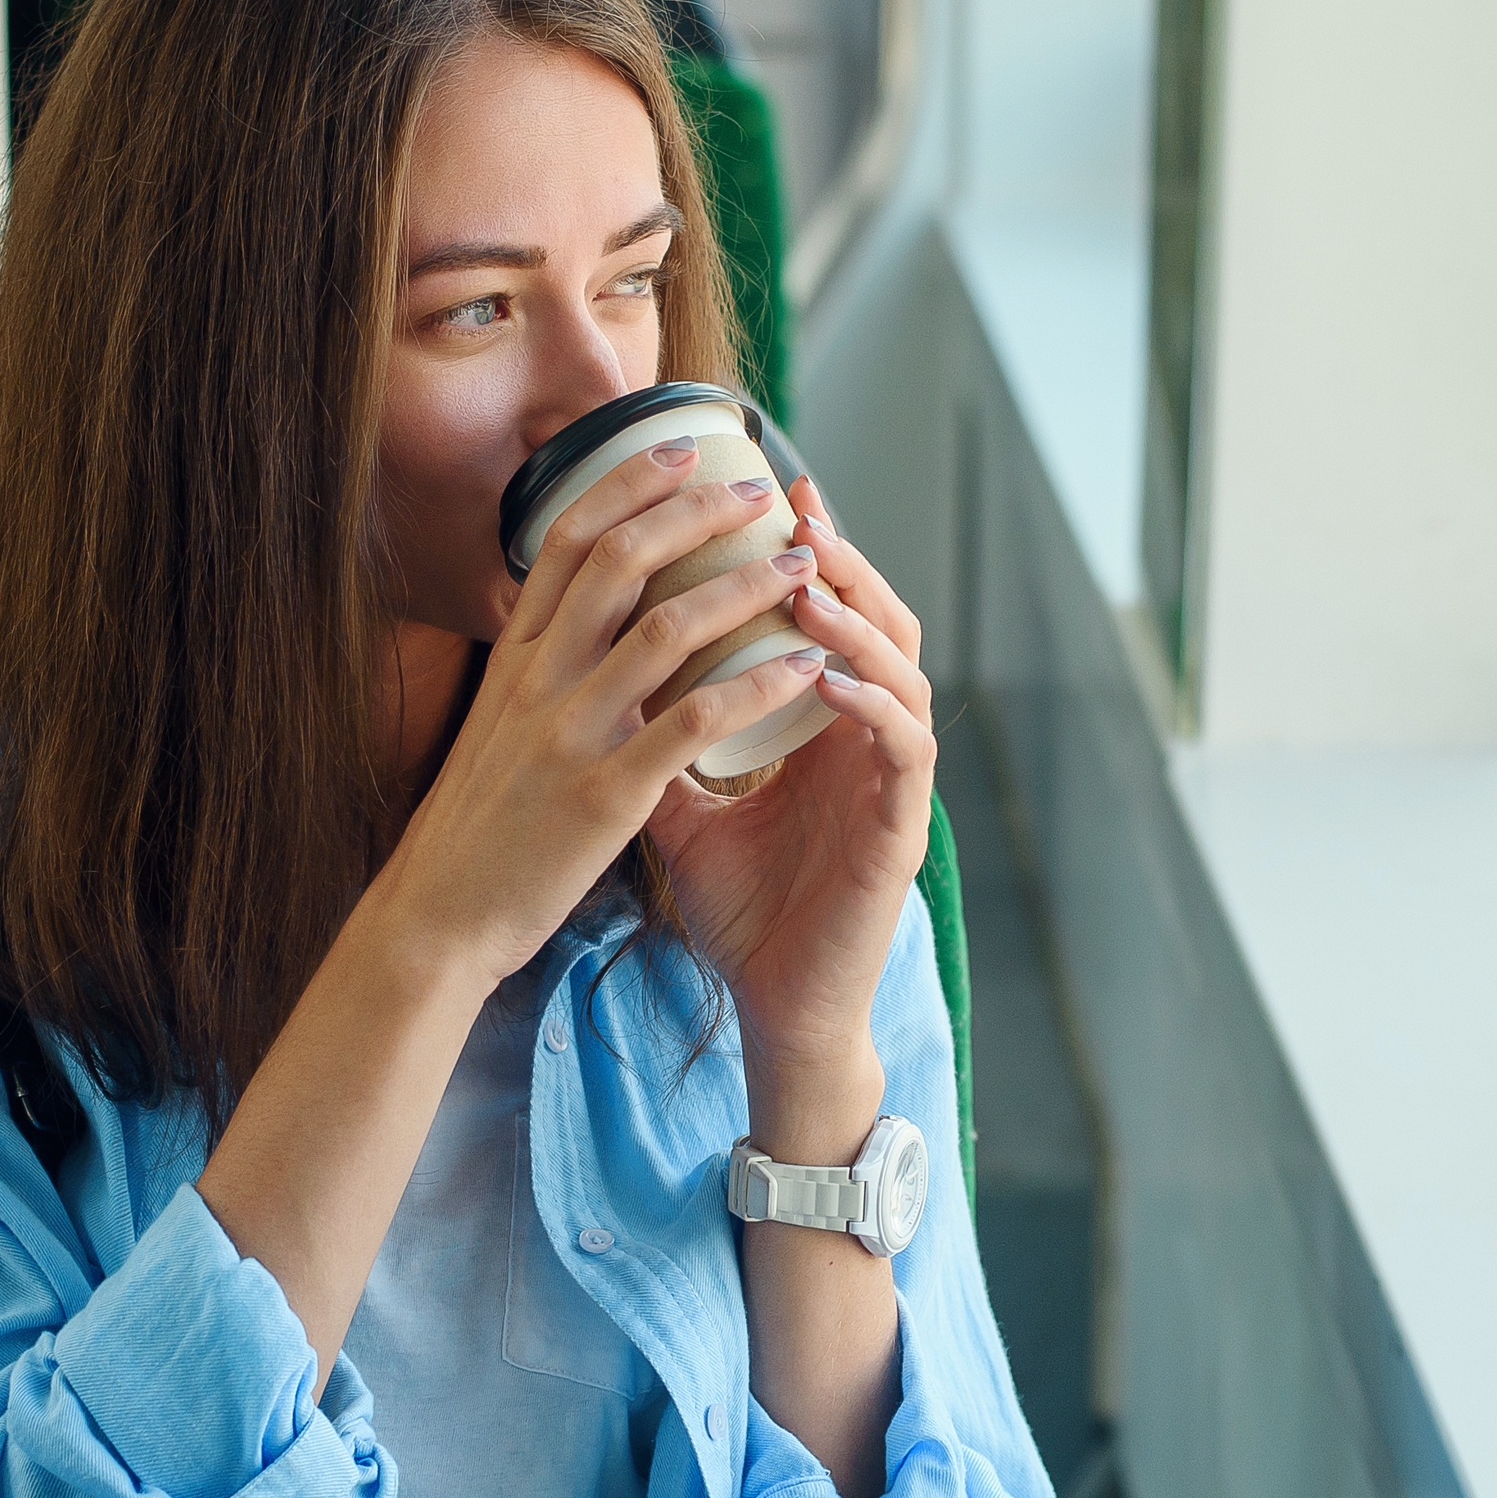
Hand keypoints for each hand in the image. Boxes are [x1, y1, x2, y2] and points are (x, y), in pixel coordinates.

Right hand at [362, 439, 833, 992]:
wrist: (438, 915)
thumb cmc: (479, 826)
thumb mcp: (497, 726)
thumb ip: (541, 670)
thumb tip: (582, 618)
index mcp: (514, 658)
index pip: (567, 540)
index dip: (628, 483)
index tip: (682, 447)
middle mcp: (537, 680)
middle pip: (620, 561)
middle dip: (695, 513)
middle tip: (759, 493)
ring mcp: (569, 733)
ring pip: (666, 629)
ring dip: (743, 587)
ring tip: (802, 568)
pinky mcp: (604, 794)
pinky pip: (695, 721)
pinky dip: (757, 684)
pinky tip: (804, 667)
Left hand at [646, 478, 935, 1113]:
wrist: (774, 1007)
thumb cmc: (741, 910)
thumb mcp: (681, 810)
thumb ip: (658, 740)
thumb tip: (593, 674)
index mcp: (822, 726)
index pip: (825, 616)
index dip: (803, 551)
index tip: (764, 490)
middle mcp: (866, 739)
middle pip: (877, 619)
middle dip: (843, 560)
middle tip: (800, 509)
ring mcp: (891, 779)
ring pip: (902, 669)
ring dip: (858, 620)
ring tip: (809, 579)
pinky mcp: (902, 826)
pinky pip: (903, 745)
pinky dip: (870, 702)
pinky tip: (826, 673)